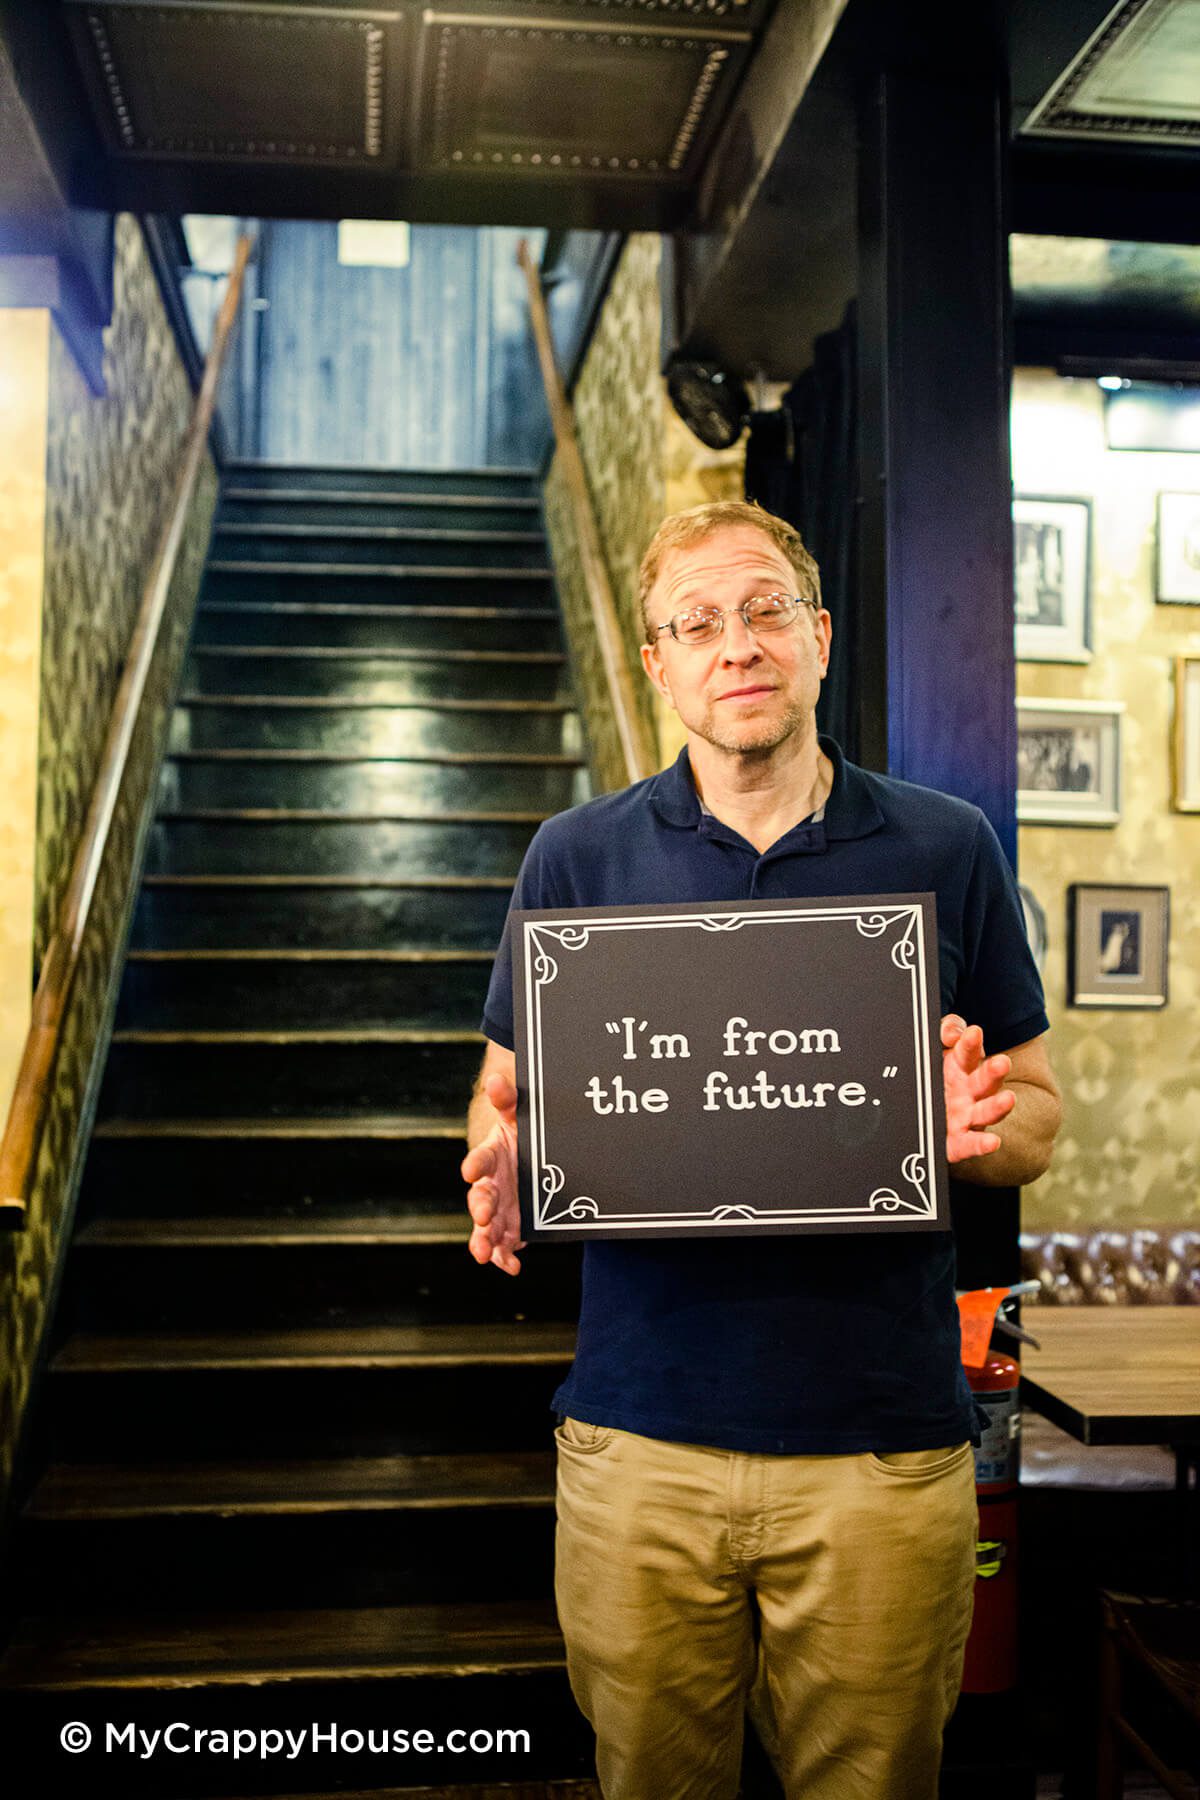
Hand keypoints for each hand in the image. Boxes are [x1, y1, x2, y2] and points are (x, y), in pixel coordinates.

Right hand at [461, 1072, 524, 1274]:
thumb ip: (508, 1098)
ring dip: (484, 1239)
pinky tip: (512, 1267)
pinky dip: (505, 1257)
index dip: (475, 1165)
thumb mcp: (519, 1112)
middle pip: (480, 1197)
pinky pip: (504, 1245)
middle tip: (484, 1214)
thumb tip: (496, 1080)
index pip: (480, 1159)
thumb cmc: (522, 1129)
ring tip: (484, 1254)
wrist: (534, 1152)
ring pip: (486, 1227)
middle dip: (480, 1206)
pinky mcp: (510, 1226)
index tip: (470, 1171)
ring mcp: (499, 1207)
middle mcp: (490, 1183)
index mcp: (491, 1155)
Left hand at [940, 1015, 1014, 1164]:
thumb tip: (953, 1034)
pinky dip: (982, 1144)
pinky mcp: (958, 1142)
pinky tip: (992, 1142)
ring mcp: (966, 1117)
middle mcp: (969, 1092)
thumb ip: (945, 1033)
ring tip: (1008, 1099)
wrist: (915, 1119)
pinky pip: (971, 1144)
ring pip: (986, 1112)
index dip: (970, 1043)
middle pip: (985, 1080)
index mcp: (961, 1067)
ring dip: (998, 1106)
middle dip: (994, 1072)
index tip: (973, 1033)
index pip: (968, 1052)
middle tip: (1002, 1063)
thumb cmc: (931, 1080)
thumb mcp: (934, 1050)